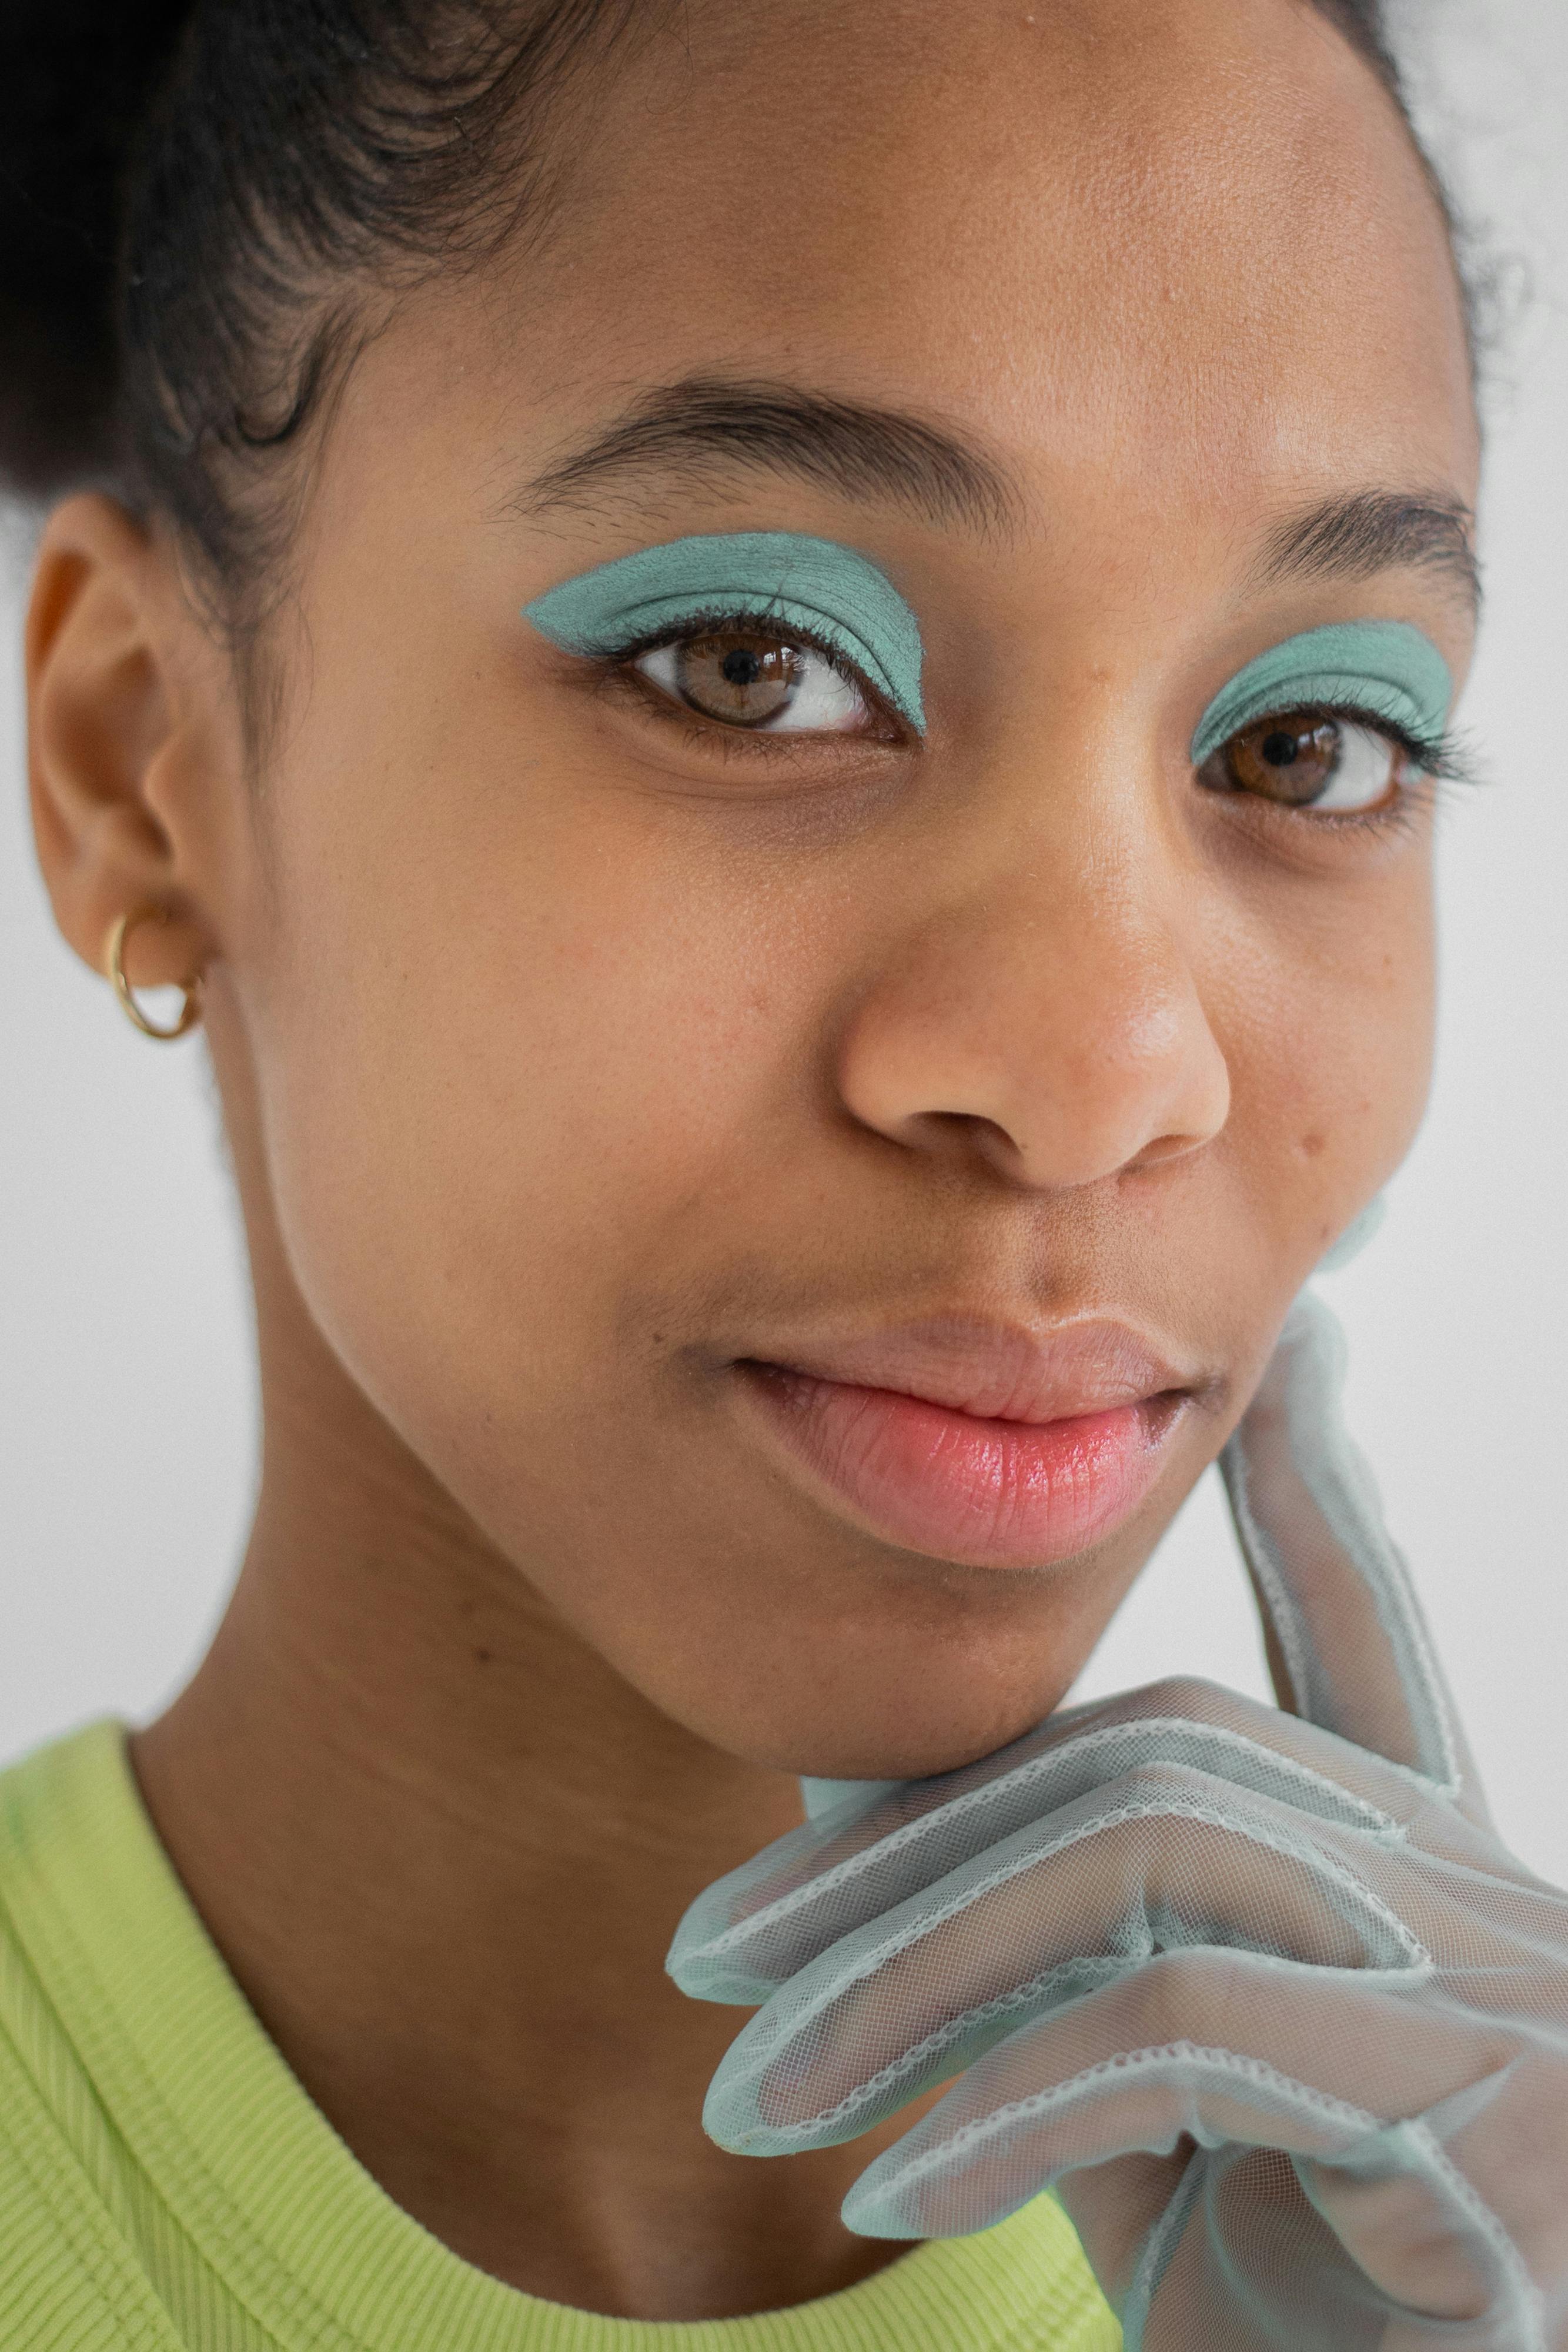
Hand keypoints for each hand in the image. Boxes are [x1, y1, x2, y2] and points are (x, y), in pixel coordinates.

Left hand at [668, 1294, 1567, 2349]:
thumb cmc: (1316, 2310)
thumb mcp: (1160, 2125)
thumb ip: (1057, 1962)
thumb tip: (870, 1790)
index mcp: (1417, 1866)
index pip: (1361, 1624)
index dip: (1315, 1486)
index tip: (1295, 1349)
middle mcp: (1465, 1882)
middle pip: (1144, 1756)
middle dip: (905, 1848)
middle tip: (711, 1955)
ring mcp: (1490, 1979)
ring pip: (1142, 1857)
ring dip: (912, 1972)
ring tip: (755, 2089)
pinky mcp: (1486, 2097)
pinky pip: (1183, 2024)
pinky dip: (1006, 2098)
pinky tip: (890, 2184)